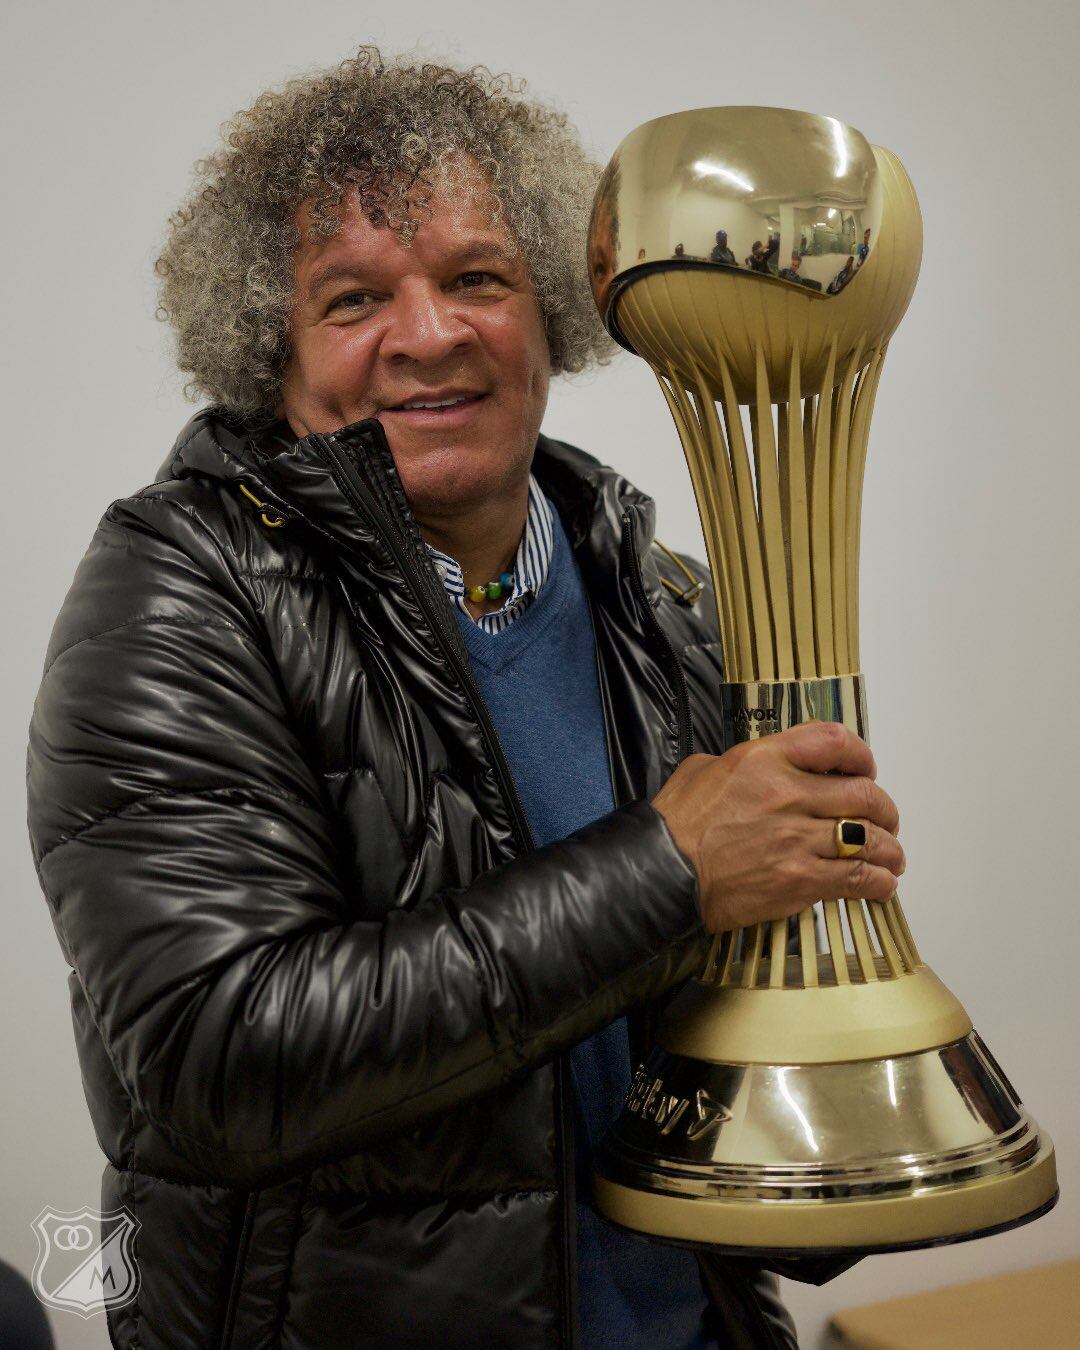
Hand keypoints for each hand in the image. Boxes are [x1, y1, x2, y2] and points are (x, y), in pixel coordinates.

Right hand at [651, 723, 903, 934]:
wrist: (661, 875)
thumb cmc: (674, 825)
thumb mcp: (702, 770)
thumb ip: (742, 762)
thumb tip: (762, 767)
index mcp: (765, 759)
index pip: (835, 742)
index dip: (861, 756)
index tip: (865, 769)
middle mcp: (789, 795)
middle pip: (866, 795)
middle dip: (884, 810)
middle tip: (884, 820)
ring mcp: (798, 839)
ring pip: (870, 840)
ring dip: (889, 850)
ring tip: (890, 858)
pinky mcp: (800, 880)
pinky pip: (857, 879)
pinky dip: (877, 883)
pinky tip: (879, 885)